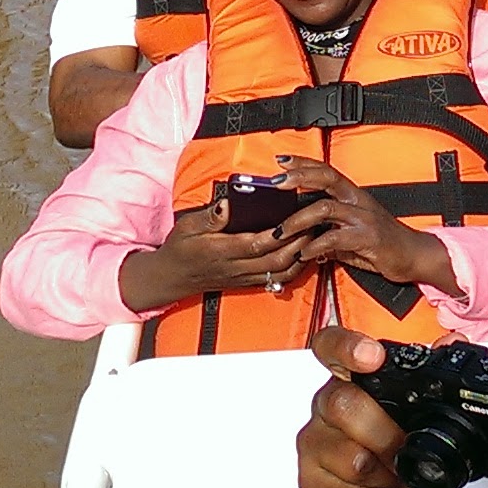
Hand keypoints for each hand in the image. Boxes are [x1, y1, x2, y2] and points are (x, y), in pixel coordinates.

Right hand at [115, 196, 308, 311]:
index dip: (280, 234)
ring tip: (314, 236)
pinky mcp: (248, 283)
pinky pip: (277, 280)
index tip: (296, 218)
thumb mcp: (187, 226)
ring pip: (281, 273)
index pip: (258, 244)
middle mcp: (237, 267)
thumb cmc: (181, 247)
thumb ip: (209, 217)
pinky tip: (304, 253)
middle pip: (276, 260)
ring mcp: (244, 278)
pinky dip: (295, 268)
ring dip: (301, 257)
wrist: (172, 277)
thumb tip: (228, 204)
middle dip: (299, 244)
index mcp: (222, 251)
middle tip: (314, 223)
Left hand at [272, 157, 462, 295]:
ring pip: (325, 208)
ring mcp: (364, 218)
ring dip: (299, 219)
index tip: (281, 160)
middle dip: (299, 176)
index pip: (326, 171)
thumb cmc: (385, 245)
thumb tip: (305, 240)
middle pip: (326, 178)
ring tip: (281, 232)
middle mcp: (358, 201)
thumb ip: (329, 234)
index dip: (304, 163)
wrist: (415, 256)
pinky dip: (316, 246)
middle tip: (275, 181)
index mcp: (354, 196)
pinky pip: (336, 238)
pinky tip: (304, 254)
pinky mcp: (368, 238)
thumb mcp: (352, 236)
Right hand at [297, 327, 448, 487]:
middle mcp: (325, 409)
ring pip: (351, 459)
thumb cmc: (409, 459)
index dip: (347, 347)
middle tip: (404, 452)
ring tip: (395, 481)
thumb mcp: (429, 421)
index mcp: (350, 381)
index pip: (330, 347)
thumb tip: (451, 341)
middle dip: (386, 434)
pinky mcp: (312, 487)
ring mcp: (314, 448)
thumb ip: (436, 378)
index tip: (373, 357)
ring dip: (387, 478)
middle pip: (343, 405)